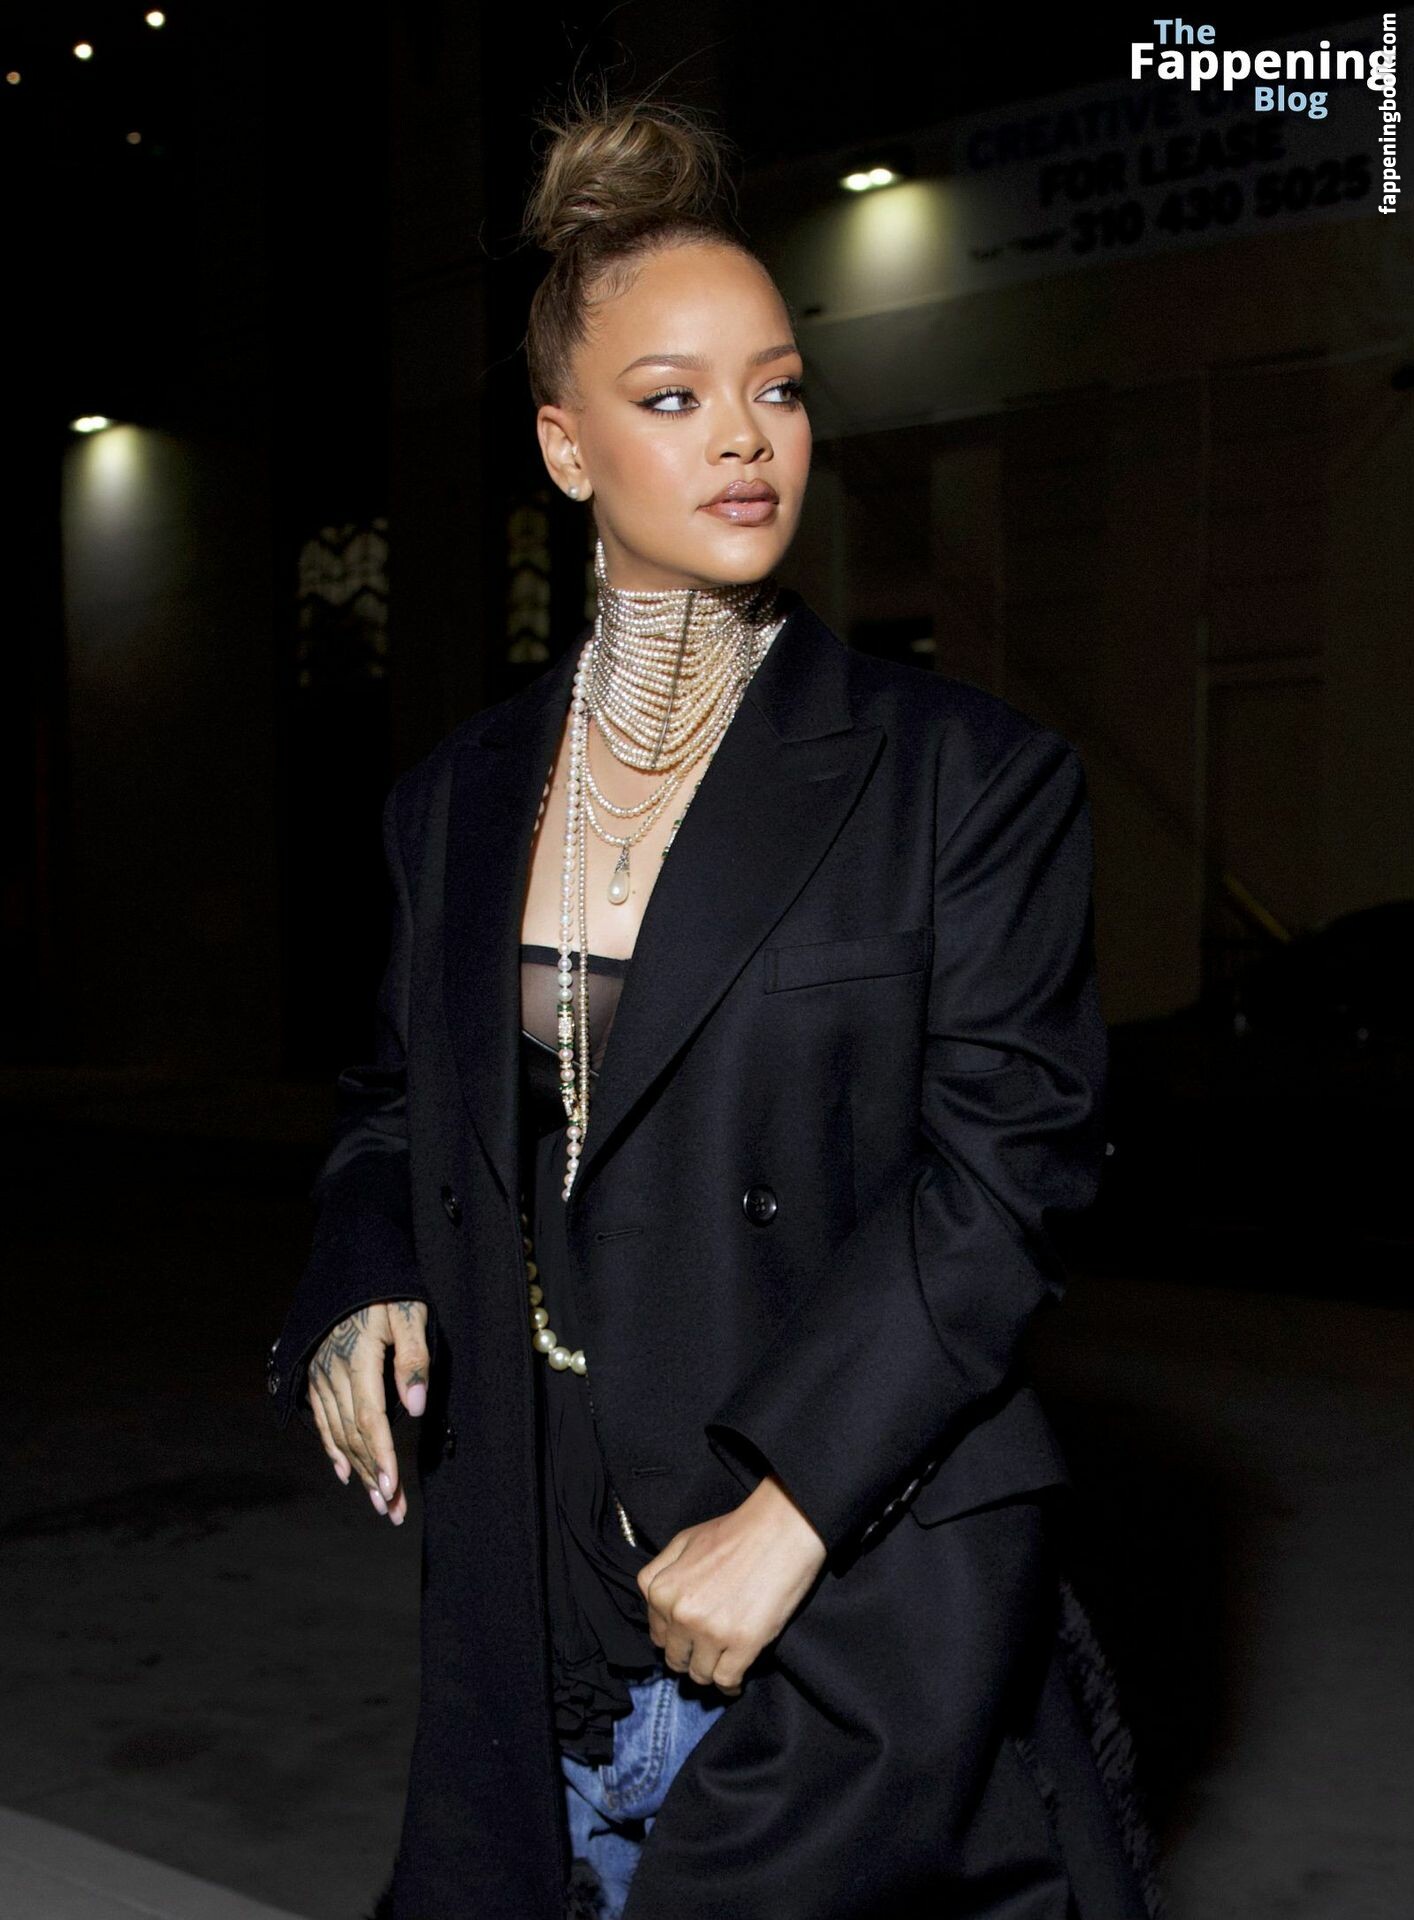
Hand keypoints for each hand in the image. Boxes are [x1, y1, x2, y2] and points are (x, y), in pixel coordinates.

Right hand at [306, 1300, 429, 1525]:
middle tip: (393, 1510)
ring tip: (379, 1501)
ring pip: (337, 1432)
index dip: (380, 1456)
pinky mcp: (315, 1373)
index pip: (369, 1419)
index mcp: (356, 1358)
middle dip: (374, 1475)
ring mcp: (320, 1374)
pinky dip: (333, 1448)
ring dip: (358, 1469)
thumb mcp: (409, 1313)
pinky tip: (345, 1472)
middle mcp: (332, 1371)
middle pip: (353, 1435)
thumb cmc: (388, 1286)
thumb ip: (413, 1359)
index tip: (392, 1488)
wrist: (350, 1259)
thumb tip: (416, 1409)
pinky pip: (321, 1419)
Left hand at [635, 1474, 827, 1692]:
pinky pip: (726, 1681)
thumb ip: (660, 1572)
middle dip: (691, 1655)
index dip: (676, 1636)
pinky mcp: (742, 1644)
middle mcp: (680, 1614)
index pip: (658, 1635)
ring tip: (724, 1661)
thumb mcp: (684, 1540)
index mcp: (661, 1590)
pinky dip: (730, 1685)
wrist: (780, 1529)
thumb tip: (654, 1603)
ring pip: (700, 1674)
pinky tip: (736, 1680)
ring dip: (711, 1671)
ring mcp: (711, 1631)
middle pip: (676, 1658)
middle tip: (709, 1649)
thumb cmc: (735, 1532)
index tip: (690, 1637)